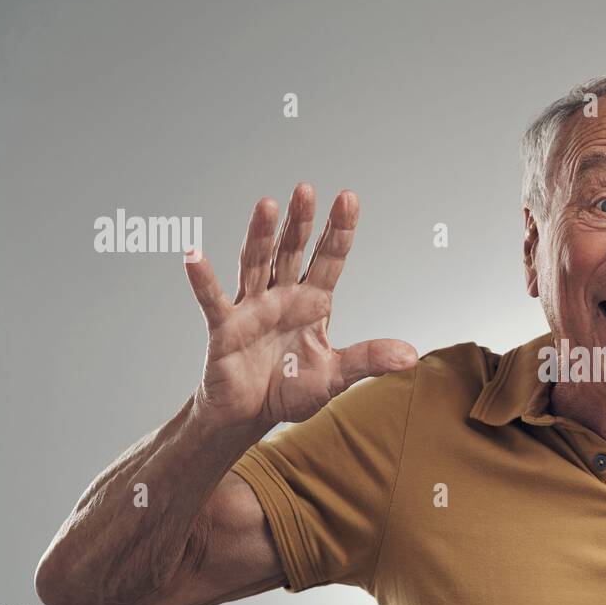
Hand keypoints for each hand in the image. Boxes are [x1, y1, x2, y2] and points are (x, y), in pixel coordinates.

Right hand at [183, 183, 416, 431]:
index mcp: (313, 302)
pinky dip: (203, 280)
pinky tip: (194, 256)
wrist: (250, 415)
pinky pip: (212, 301)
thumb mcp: (336, 377)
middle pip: (292, 251)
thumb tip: (412, 355)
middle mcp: (282, 296)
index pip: (329, 258)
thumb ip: (369, 360)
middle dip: (300, 221)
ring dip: (260, 235)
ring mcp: (252, 308)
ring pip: (256, 264)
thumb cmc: (290, 389)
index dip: (339, 229)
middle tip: (306, 189)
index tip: (348, 197)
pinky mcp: (225, 328)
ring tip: (267, 204)